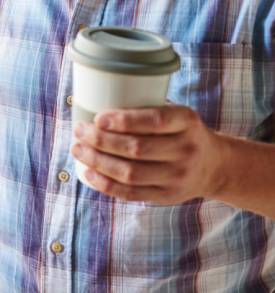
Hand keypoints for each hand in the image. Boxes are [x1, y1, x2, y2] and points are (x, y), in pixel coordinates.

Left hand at [70, 103, 226, 203]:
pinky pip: (132, 193)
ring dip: (98, 161)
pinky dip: (106, 184)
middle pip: (137, 148)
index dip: (125, 120)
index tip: (98, 117)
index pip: (156, 121)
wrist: (215, 165)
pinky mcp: (167, 196)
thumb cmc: (180, 131)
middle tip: (79, 130)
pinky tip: (88, 172)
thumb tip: (95, 96)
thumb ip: (146, 107)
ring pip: (130, 173)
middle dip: (101, 140)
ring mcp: (178, 177)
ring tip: (77, 148)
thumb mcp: (176, 113)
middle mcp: (186, 150)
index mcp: (187, 122)